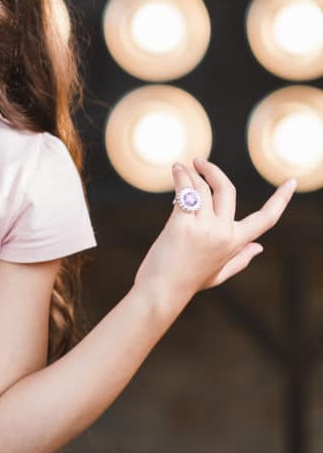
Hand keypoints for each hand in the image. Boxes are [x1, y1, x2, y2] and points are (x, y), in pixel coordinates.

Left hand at [134, 157, 296, 312]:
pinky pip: (185, 193)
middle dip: (213, 171)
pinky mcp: (182, 225)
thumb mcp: (220, 272)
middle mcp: (223, 233)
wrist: (162, 291)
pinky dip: (181, 178)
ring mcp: (204, 229)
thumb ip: (241, 258)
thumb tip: (260, 247)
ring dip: (191, 173)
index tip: (290, 182)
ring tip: (180, 168)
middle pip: (227, 189)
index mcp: (237, 243)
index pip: (267, 218)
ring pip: (202, 188)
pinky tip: (176, 170)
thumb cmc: (189, 281)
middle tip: (199, 162)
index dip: (281, 199)